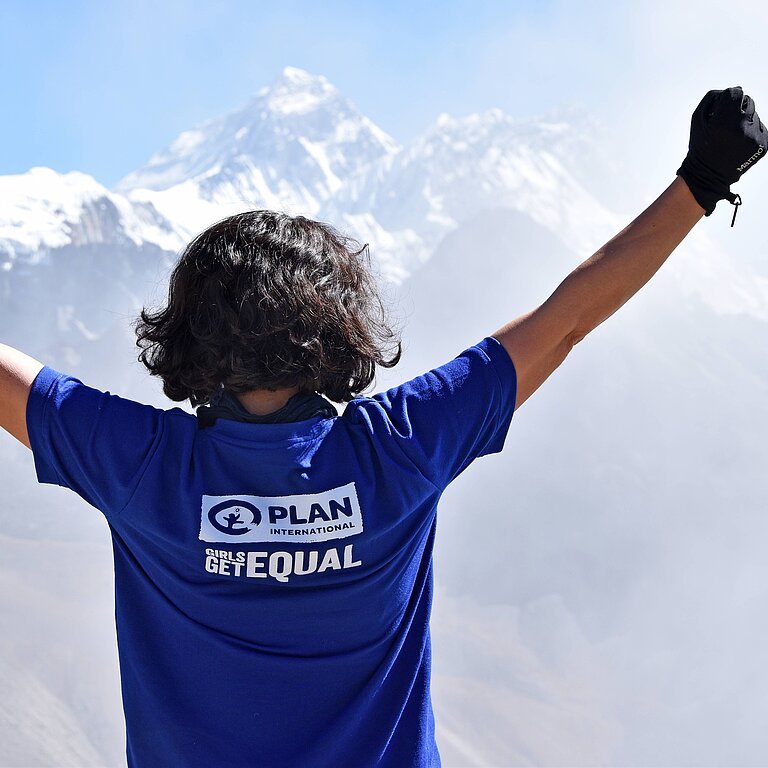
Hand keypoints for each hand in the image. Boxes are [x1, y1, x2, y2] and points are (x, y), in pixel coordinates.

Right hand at [677, 86, 766, 216]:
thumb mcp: (697, 120)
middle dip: (737, 109)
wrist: (709, 175)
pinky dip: (751, 132)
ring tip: (732, 137)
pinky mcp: (764, 145)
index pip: (736, 93)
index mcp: (723, 122)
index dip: (728, 98)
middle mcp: (742, 129)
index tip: (723, 106)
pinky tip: (740, 143)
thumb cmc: (701, 146)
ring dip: (744, 121)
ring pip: (755, 115)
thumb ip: (713, 98)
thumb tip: (735, 90)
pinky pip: (761, 128)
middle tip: (726, 124)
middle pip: (748, 101)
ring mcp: (755, 138)